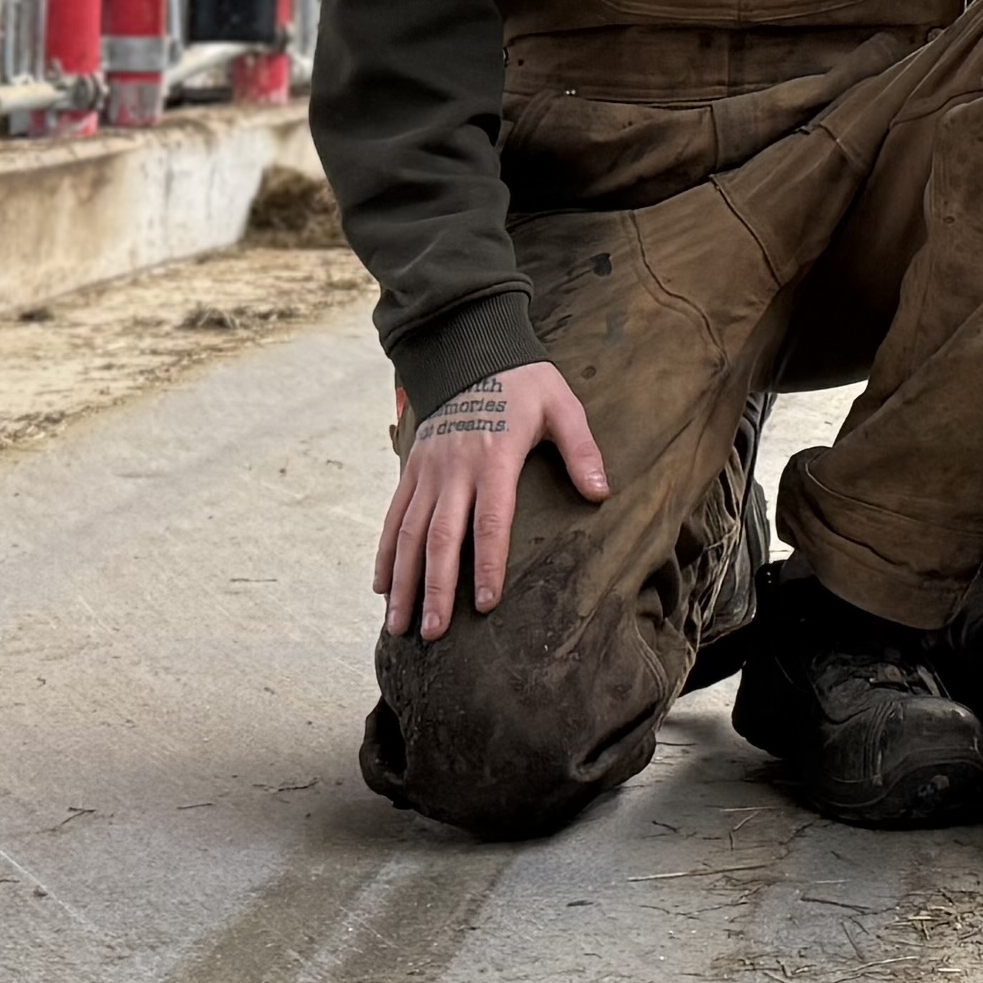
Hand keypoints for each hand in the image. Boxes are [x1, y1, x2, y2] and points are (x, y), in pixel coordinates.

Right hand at [377, 361, 604, 639]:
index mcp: (494, 457)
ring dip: (403, 582)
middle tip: (433, 633)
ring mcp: (428, 469)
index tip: (485, 604)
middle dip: (436, 588)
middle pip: (440, 537)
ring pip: (408, 533)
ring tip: (400, 625)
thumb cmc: (525, 382)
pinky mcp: (412, 467)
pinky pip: (393, 515)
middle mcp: (454, 469)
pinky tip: (382, 588)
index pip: (490, 521)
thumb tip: (600, 493)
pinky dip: (385, 553)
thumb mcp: (561, 405)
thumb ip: (581, 450)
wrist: (471, 349)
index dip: (486, 563)